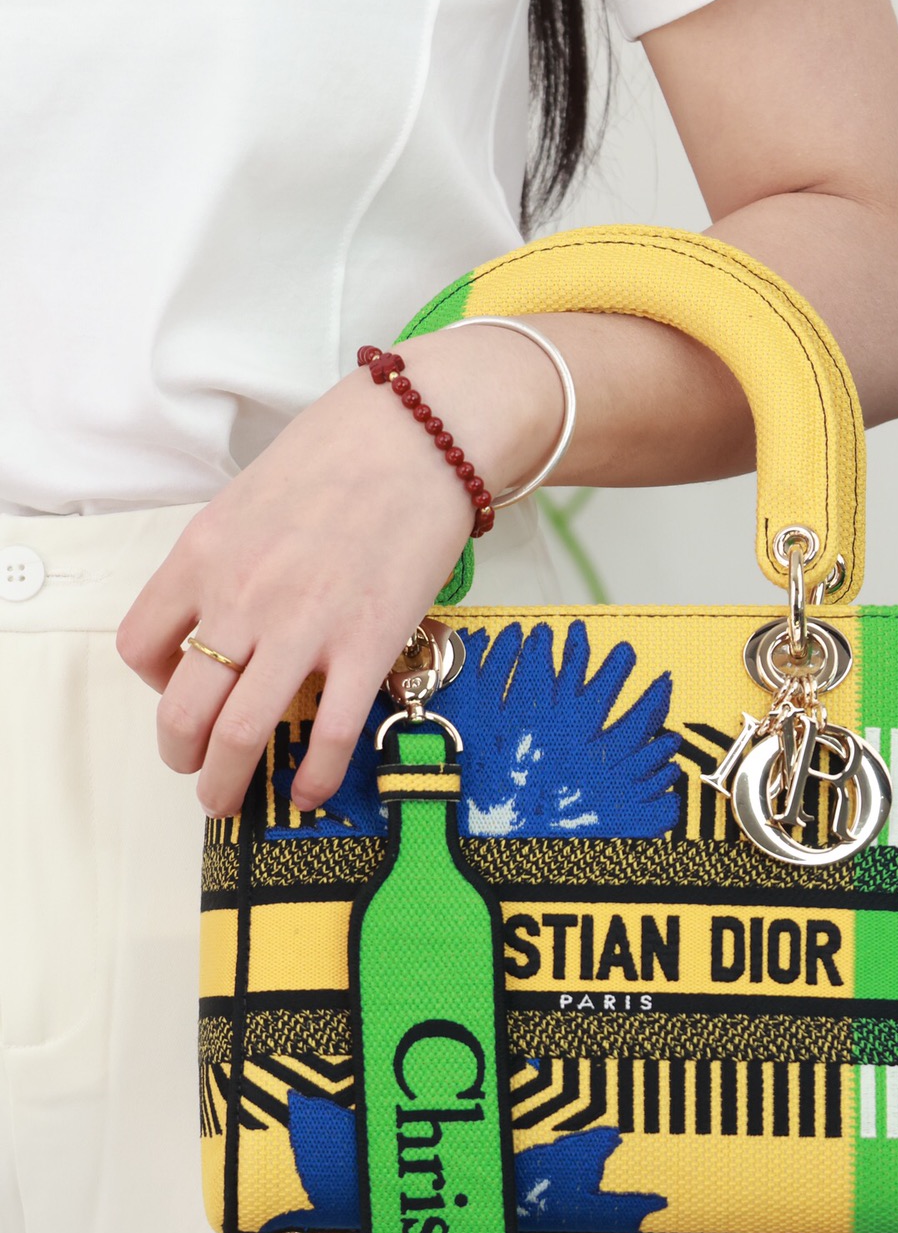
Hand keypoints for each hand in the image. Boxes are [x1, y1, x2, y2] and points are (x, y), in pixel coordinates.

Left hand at [116, 326, 563, 816]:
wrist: (421, 435)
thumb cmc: (342, 454)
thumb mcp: (250, 499)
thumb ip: (226, 561)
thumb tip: (225, 613)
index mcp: (204, 556)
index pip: (141, 646)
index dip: (154, 683)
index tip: (178, 688)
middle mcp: (243, 599)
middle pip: (182, 709)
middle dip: (181, 755)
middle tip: (196, 769)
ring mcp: (305, 628)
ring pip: (240, 734)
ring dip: (227, 782)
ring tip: (231, 797)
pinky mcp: (368, 647)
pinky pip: (331, 734)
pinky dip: (313, 777)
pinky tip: (309, 792)